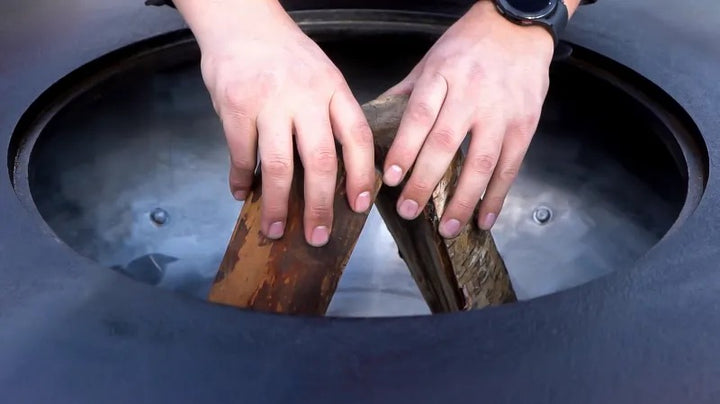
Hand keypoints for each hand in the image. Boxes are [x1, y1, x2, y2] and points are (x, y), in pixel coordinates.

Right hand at [176, 0, 374, 246]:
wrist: (242, 20)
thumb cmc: (285, 54)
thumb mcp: (322, 75)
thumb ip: (330, 116)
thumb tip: (337, 173)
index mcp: (334, 89)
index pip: (358, 138)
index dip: (363, 176)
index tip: (360, 207)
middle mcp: (306, 96)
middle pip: (320, 161)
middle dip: (320, 206)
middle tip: (318, 236)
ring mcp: (269, 102)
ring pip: (277, 166)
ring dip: (277, 204)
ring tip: (276, 229)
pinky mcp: (235, 107)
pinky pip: (240, 155)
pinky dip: (241, 180)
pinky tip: (243, 194)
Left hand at [381, 0, 554, 237]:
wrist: (520, 26)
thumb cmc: (470, 44)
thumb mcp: (432, 59)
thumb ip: (407, 92)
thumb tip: (376, 121)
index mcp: (443, 76)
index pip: (419, 116)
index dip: (405, 149)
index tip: (391, 178)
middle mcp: (472, 94)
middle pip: (446, 144)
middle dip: (425, 182)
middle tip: (409, 210)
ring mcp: (502, 112)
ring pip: (481, 162)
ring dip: (462, 199)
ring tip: (447, 227)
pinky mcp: (525, 125)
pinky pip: (510, 166)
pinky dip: (496, 196)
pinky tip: (484, 218)